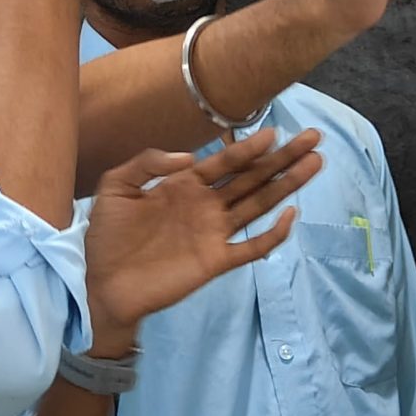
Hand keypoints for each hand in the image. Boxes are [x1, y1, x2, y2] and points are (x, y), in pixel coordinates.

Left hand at [82, 128, 322, 342]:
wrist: (101, 283)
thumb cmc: (106, 237)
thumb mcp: (115, 188)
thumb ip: (147, 163)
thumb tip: (190, 158)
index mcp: (184, 186)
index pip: (225, 161)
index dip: (250, 147)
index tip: (274, 131)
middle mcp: (205, 206)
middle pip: (252, 177)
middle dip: (282, 158)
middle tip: (313, 138)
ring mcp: (213, 233)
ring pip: (259, 204)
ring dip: (287, 185)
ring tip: (315, 164)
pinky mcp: (216, 261)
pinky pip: (252, 247)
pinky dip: (273, 234)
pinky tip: (290, 215)